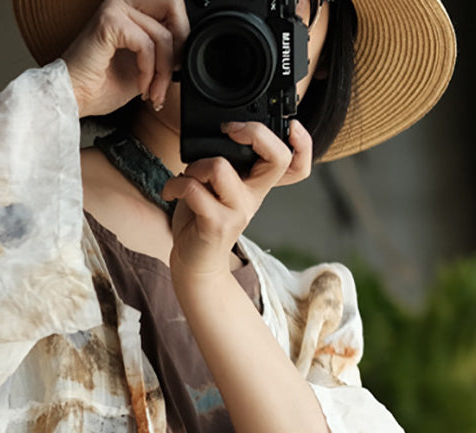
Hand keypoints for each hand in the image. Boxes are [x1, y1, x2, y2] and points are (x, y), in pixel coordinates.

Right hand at [62, 0, 188, 118]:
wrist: (74, 98)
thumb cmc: (99, 86)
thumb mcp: (142, 68)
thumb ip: (161, 54)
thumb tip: (183, 54)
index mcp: (131, 8)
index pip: (172, 7)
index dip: (181, 37)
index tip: (174, 69)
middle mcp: (123, 2)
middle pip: (173, 8)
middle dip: (178, 47)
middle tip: (169, 76)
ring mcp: (116, 8)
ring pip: (162, 36)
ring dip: (162, 72)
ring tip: (152, 92)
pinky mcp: (110, 21)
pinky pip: (146, 45)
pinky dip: (149, 71)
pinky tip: (141, 87)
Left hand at [163, 120, 313, 283]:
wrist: (195, 264)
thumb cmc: (202, 221)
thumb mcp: (218, 187)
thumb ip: (225, 163)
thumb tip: (214, 136)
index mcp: (258, 185)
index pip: (296, 165)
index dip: (304, 143)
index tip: (290, 126)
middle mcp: (254, 198)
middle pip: (277, 157)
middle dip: (252, 132)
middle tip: (228, 132)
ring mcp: (238, 212)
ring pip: (220, 166)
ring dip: (195, 165)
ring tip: (186, 177)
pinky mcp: (216, 224)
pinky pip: (194, 188)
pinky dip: (176, 184)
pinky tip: (171, 191)